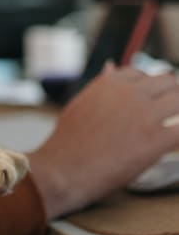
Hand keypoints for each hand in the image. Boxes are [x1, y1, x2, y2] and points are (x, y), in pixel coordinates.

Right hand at [29, 64, 178, 218]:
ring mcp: (144, 115)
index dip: (146, 86)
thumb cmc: (69, 139)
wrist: (65, 168)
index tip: (148, 100)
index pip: (141, 73)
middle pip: (167, 81)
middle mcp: (129, 94)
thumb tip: (110, 65)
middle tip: (168, 112)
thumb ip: (100, 85)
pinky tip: (172, 143)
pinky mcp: (156, 140)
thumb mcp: (80, 103)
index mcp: (110, 83)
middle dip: (170, 94)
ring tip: (170, 126)